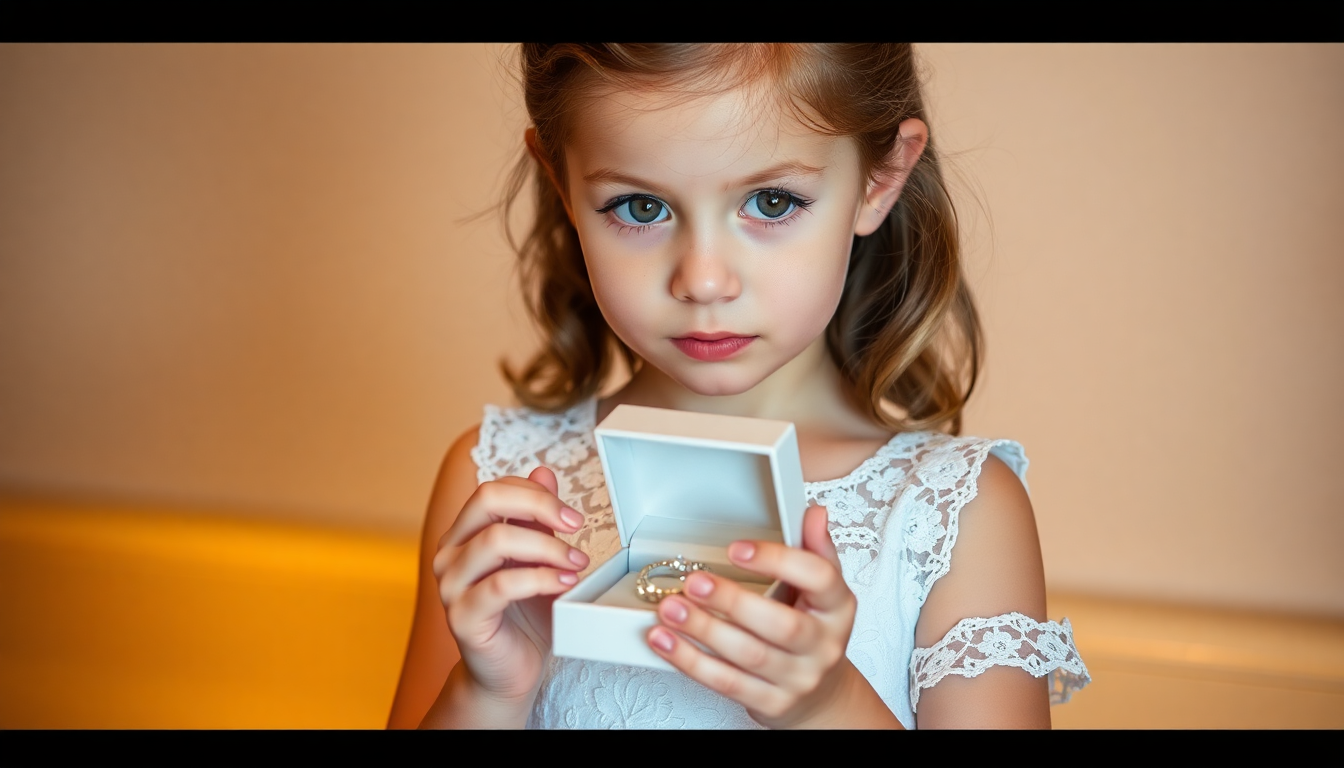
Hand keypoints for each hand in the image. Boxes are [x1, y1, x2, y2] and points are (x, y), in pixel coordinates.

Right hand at [432, 466, 589, 703]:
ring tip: (576, 564)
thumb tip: (543, 470)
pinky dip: (540, 578)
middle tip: (576, 526)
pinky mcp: (462, 617)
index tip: (573, 516)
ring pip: (497, 541)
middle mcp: (450, 554)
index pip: (494, 490)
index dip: (537, 493)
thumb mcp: (538, 559)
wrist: (510, 673)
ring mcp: (450, 585)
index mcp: (464, 534)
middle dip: (540, 506)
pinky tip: (564, 583)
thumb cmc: (524, 616)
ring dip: (548, 548)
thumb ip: (536, 519)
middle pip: (487, 500)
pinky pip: (502, 585)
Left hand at [645, 505, 879, 728]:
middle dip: (733, 601)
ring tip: (671, 608)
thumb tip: (813, 513)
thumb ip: (815, 550)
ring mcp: (797, 678)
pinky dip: (691, 661)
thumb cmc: (814, 633)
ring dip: (704, 630)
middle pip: (781, 625)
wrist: (820, 695)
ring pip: (748, 656)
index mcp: (838, 608)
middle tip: (695, 582)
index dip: (778, 561)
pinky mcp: (771, 703)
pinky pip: (727, 683)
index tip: (737, 549)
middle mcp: (822, 646)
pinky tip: (666, 641)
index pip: (819, 578)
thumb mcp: (822, 591)